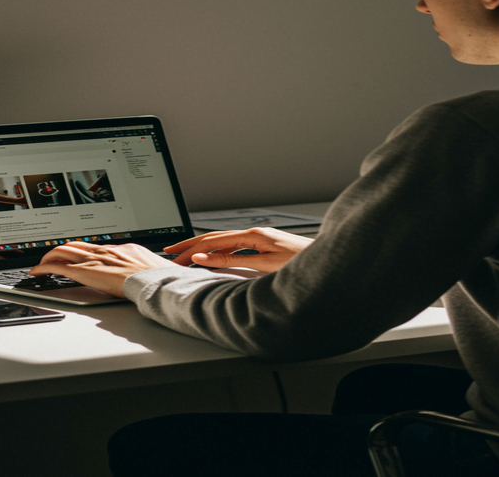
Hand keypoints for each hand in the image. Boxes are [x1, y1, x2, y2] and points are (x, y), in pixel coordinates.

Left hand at [29, 242, 177, 297]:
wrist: (155, 281)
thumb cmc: (159, 279)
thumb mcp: (153, 269)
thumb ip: (145, 271)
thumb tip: (149, 276)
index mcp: (122, 249)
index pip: (95, 246)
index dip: (83, 250)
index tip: (77, 254)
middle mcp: (105, 251)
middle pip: (77, 244)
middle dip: (62, 249)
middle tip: (52, 256)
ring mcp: (95, 260)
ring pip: (64, 251)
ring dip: (50, 256)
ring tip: (42, 263)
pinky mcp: (86, 272)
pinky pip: (58, 266)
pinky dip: (44, 267)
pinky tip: (37, 271)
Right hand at [164, 227, 312, 272]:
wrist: (329, 262)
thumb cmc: (303, 264)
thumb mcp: (264, 265)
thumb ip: (233, 261)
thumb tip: (204, 258)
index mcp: (253, 235)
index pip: (213, 241)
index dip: (191, 250)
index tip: (175, 258)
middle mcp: (255, 233)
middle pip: (216, 238)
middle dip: (191, 245)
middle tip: (170, 253)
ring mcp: (261, 238)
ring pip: (224, 241)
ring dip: (203, 248)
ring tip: (185, 255)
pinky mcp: (266, 245)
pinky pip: (235, 246)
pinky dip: (218, 251)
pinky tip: (213, 257)